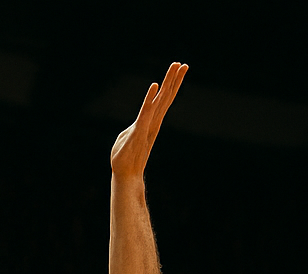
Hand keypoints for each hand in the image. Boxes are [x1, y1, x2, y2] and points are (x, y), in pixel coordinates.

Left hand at [110, 62, 187, 178]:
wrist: (125, 176)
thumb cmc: (124, 158)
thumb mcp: (128, 137)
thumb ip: (133, 128)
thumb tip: (136, 125)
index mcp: (150, 121)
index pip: (162, 100)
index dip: (171, 85)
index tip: (179, 69)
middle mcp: (152, 121)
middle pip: (166, 97)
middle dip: (174, 80)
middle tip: (183, 64)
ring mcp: (147, 125)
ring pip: (160, 101)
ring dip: (167, 83)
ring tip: (176, 67)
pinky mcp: (139, 131)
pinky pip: (145, 112)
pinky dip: (150, 99)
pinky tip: (155, 86)